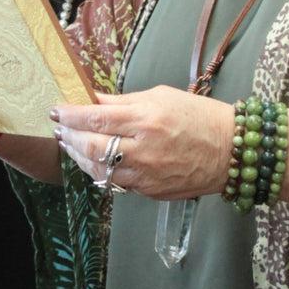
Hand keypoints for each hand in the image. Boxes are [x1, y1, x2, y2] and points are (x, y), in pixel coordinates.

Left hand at [51, 86, 232, 199]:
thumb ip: (123, 101)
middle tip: (59, 128)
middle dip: (69, 136)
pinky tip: (93, 160)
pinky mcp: (150, 192)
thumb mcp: (161, 96)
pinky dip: (99, 171)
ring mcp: (146, 175)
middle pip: (91, 145)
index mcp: (146, 119)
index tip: (56, 111)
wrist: (232, 151)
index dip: (70, 115)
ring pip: (98, 169)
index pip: (96, 117)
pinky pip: (116, 183)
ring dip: (79, 156)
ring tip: (70, 144)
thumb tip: (93, 100)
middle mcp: (143, 149)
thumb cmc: (200, 117)